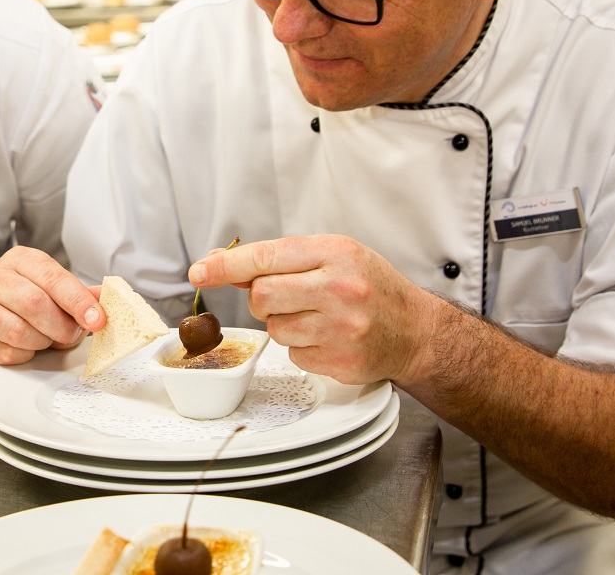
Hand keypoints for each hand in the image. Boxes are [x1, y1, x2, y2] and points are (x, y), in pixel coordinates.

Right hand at [0, 247, 104, 367]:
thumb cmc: (28, 298)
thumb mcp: (56, 289)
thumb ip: (81, 294)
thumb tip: (108, 298)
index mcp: (21, 260)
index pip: (53, 277)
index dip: (78, 301)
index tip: (97, 320)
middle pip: (33, 303)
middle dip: (60, 327)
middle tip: (69, 336)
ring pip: (16, 331)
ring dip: (40, 343)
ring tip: (45, 340)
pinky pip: (3, 352)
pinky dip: (22, 356)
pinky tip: (25, 347)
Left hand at [189, 234, 437, 386]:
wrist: (415, 330)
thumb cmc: (371, 288)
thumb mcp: (333, 257)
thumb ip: (280, 260)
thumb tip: (224, 265)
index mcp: (335, 253)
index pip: (266, 257)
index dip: (226, 266)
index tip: (199, 272)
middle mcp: (339, 288)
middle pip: (261, 296)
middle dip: (262, 299)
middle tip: (288, 297)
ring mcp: (340, 328)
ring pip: (274, 328)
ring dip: (285, 324)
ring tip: (317, 317)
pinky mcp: (339, 360)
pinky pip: (293, 354)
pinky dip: (302, 346)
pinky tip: (328, 337)